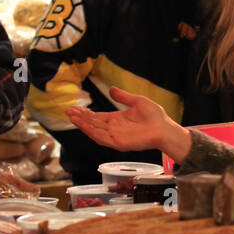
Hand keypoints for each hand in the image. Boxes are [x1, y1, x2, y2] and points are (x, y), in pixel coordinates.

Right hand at [67, 87, 190, 161]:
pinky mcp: (119, 143)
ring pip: (95, 131)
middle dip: (80, 118)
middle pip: (93, 124)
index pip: (97, 117)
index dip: (85, 113)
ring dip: (83, 125)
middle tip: (68, 110)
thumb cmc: (155, 117)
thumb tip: (111, 89)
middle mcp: (114, 129)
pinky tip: (85, 126)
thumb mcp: (137, 101)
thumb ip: (123, 97)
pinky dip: (93, 132)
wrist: (165, 128)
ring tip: (72, 117)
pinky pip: (103, 138)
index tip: (75, 107)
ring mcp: (116, 137)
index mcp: (117, 120)